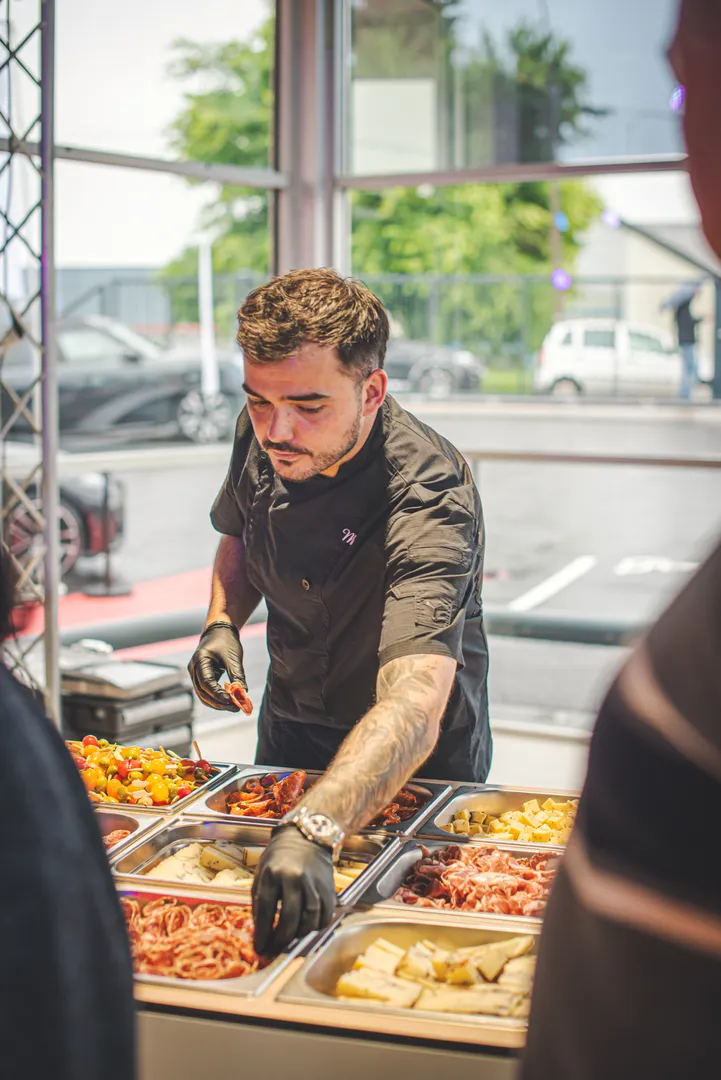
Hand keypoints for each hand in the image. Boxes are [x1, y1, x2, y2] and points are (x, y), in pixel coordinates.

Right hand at [188, 621, 247, 710]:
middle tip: (235, 708)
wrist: (219, 630)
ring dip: (217, 702)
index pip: (207, 683)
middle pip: (203, 692)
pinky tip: (228, 700)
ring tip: (233, 706)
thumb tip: (243, 695)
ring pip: (203, 694)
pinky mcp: (200, 676)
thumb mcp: (234, 658)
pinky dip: (216, 697)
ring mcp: (195, 673)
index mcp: (200, 660)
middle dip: (219, 702)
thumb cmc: (227, 641)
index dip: (218, 694)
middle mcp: (194, 668)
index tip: (232, 702)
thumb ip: (237, 676)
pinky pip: (206, 691)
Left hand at [252, 827, 335, 954]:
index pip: (266, 911)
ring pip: (309, 920)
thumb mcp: (262, 873)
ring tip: (290, 937)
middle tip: (275, 947)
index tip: (260, 948)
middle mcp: (294, 878)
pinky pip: (325, 916)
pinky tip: (307, 927)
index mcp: (273, 874)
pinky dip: (316, 927)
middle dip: (281, 939)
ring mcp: (314, 883)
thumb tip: (261, 931)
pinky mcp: (329, 888)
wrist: (307, 837)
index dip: (263, 934)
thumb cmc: (279, 857)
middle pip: (290, 919)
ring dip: (299, 934)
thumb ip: (260, 900)